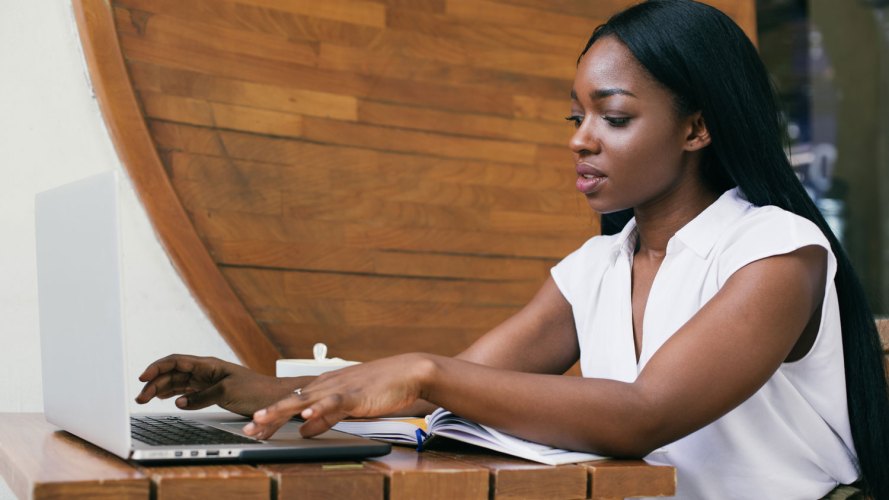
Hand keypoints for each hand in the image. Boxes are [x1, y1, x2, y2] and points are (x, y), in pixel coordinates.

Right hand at [135, 354, 307, 416]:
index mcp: (209, 365)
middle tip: (140, 397)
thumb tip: (179, 402)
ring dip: (161, 389)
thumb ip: (202, 397)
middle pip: (173, 372)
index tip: (143, 377)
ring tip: (145, 399)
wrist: (274, 398)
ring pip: (178, 382)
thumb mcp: (227, 391)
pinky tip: (164, 398)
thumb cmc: (256, 390)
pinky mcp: (211, 392)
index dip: (157, 367)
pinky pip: (187, 391)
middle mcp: (206, 371)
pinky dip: (173, 394)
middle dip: (154, 382)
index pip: (176, 361)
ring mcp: (207, 381)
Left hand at [243, 353, 434, 439]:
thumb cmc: (381, 387)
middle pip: (290, 401)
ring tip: (262, 419)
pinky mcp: (355, 394)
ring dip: (282, 410)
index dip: (271, 415)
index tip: (253, 427)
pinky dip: (318, 408)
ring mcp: (339, 388)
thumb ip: (326, 418)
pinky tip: (306, 414)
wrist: (408, 372)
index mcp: (325, 387)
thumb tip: (304, 430)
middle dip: (267, 415)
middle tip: (248, 428)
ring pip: (304, 400)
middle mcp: (327, 385)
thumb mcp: (348, 407)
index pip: (291, 402)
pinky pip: (333, 402)